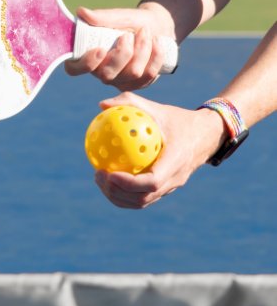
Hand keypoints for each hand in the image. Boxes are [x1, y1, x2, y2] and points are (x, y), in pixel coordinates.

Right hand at [65, 5, 174, 90]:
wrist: (156, 26)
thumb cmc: (130, 21)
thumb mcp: (118, 16)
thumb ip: (101, 17)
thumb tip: (81, 12)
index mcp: (87, 56)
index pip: (75, 69)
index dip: (86, 64)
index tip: (100, 49)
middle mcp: (101, 72)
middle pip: (107, 75)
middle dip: (123, 53)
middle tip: (128, 34)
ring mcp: (120, 81)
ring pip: (132, 73)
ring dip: (142, 48)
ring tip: (145, 32)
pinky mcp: (138, 84)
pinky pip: (148, 74)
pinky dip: (155, 55)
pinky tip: (156, 41)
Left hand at [93, 92, 227, 208]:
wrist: (206, 135)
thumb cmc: (178, 119)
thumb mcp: (157, 108)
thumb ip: (130, 103)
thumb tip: (101, 105)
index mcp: (176, 161)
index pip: (152, 182)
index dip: (129, 183)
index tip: (109, 173)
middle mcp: (175, 179)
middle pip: (143, 198)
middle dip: (117, 192)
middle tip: (98, 175)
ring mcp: (171, 187)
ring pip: (142, 202)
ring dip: (118, 196)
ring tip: (99, 179)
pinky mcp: (166, 189)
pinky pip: (143, 197)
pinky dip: (124, 193)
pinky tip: (108, 178)